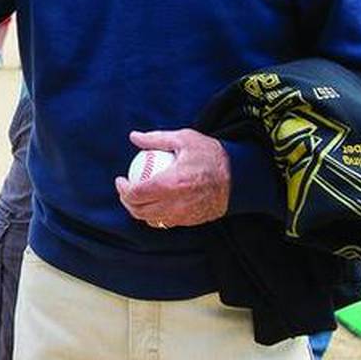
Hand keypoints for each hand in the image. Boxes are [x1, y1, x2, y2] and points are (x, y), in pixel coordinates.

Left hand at [114, 129, 230, 228]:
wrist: (239, 177)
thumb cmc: (210, 154)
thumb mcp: (183, 139)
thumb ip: (156, 139)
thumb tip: (134, 136)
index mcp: (171, 183)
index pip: (137, 193)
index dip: (123, 189)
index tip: (121, 179)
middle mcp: (175, 204)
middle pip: (140, 210)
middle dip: (127, 201)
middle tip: (126, 188)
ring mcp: (183, 216)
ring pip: (151, 220)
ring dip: (139, 210)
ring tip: (137, 196)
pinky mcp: (190, 221)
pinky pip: (165, 222)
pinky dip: (155, 215)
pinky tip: (154, 203)